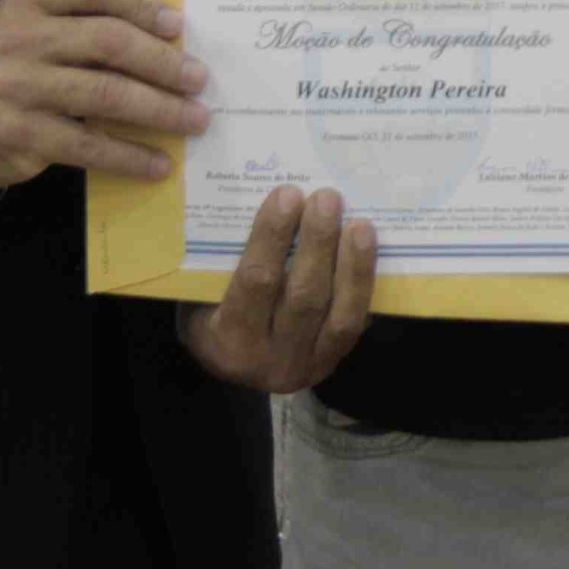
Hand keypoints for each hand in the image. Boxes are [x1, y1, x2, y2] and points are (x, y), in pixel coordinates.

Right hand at [0, 0, 205, 191]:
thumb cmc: (19, 64)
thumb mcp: (39, 24)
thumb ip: (89, 18)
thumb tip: (172, 36)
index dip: (140, 3)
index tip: (177, 26)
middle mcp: (18, 37)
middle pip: (109, 42)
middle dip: (163, 62)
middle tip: (199, 79)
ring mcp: (15, 87)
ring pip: (106, 95)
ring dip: (160, 110)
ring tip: (195, 118)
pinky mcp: (18, 134)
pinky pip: (89, 146)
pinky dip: (130, 155)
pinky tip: (159, 162)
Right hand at [176, 185, 375, 392]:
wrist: (233, 374)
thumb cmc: (213, 318)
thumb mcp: (202, 298)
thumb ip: (225, 262)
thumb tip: (263, 202)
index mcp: (227, 339)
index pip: (255, 281)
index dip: (273, 236)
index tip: (288, 194)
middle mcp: (269, 358)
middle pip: (303, 296)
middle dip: (318, 242)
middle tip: (327, 198)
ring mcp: (305, 365)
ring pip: (338, 313)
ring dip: (352, 263)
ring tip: (358, 223)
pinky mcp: (333, 363)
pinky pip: (355, 323)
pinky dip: (363, 285)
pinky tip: (367, 254)